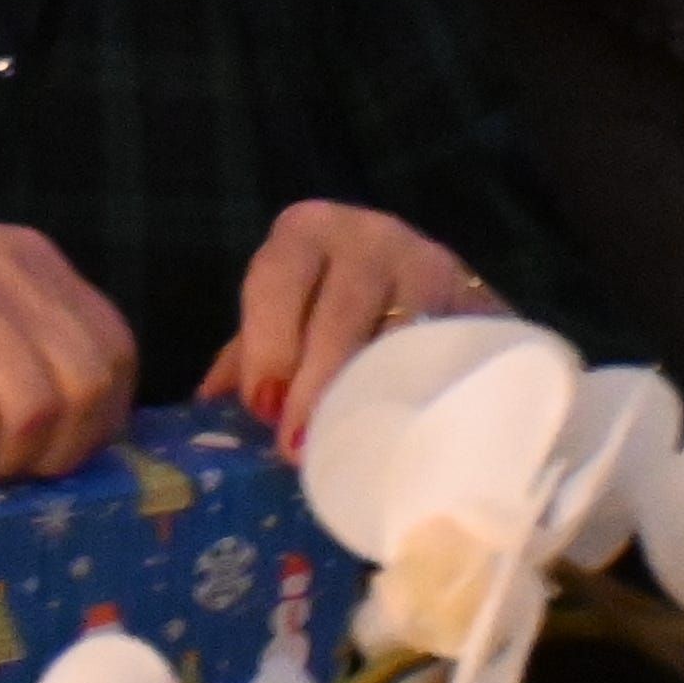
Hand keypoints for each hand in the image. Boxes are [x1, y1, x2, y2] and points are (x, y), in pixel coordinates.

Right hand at [0, 194, 139, 480]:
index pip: (116, 348)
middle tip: (4, 471)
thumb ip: (17, 332)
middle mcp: (3, 268)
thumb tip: (84, 416)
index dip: (101, 418)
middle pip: (88, 386)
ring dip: (3, 459)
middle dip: (58, 450)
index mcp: (27, 256)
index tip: (56, 455)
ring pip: (37, 409)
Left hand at [198, 201, 495, 447]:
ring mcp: (430, 262)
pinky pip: (450, 346)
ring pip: (399, 329)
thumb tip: (205, 407)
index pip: (276, 278)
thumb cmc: (340, 313)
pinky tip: (412, 429)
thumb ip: (249, 356)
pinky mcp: (479, 301)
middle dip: (316, 382)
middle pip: (340, 308)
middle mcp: (368, 234)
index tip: (262, 408)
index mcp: (305, 233)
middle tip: (298, 448)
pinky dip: (427, 389)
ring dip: (373, 392)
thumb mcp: (290, 319)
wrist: (440, 299)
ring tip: (352, 449)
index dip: (267, 345)